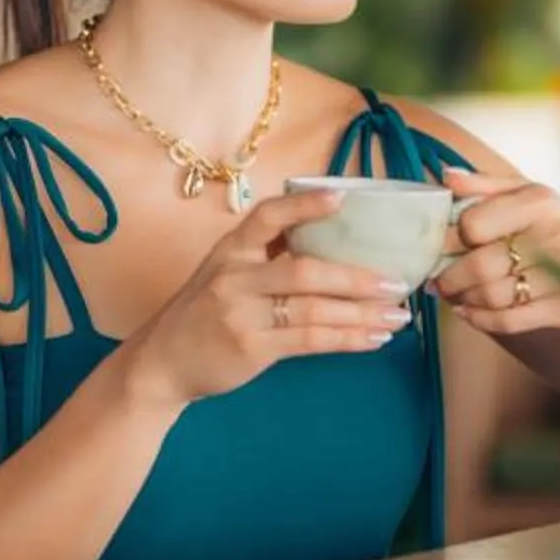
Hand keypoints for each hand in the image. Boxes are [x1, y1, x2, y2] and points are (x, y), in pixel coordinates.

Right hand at [118, 189, 415, 411]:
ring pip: (314, 309)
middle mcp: (235, 277)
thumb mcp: (224, 273)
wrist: (162, 362)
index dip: (304, 204)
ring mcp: (242, 314)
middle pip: (305, 271)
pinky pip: (310, 340)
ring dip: (362, 313)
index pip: (268, 216)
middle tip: (397, 281)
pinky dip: (347, 339)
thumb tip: (330, 242)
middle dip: (357, 277)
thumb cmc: (203, 313)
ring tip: (398, 316)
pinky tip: (373, 339)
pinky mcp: (252, 348)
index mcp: (231, 250)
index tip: (342, 197)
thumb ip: (265, 257)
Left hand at [430, 168, 559, 337]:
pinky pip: (510, 321)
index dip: (449, 237)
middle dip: (448, 277)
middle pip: (480, 266)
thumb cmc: (552, 225)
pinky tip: (467, 312)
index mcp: (538, 203)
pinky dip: (480, 320)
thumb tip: (446, 178)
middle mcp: (554, 238)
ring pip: (492, 296)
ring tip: (452, 292)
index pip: (473, 225)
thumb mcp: (524, 194)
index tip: (440, 244)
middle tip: (435, 278)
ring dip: (463, 298)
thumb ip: (483, 185)